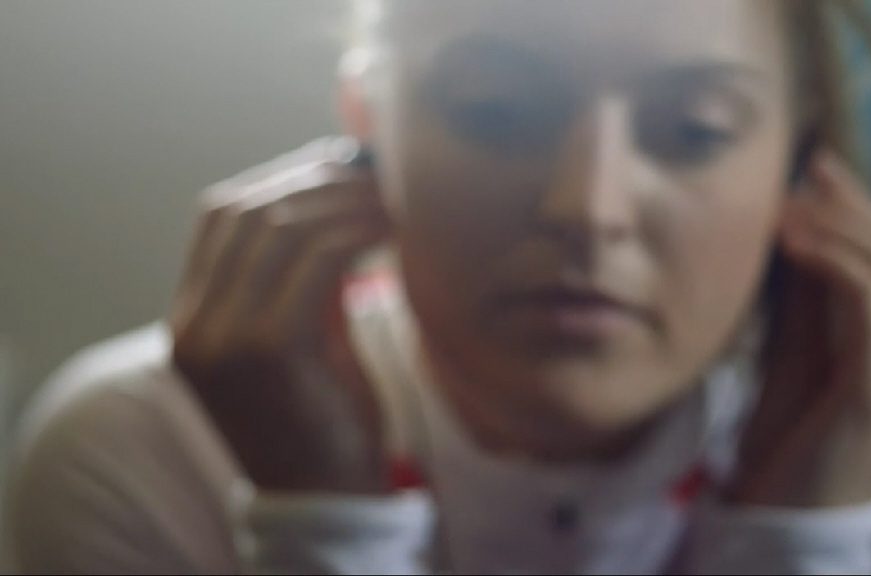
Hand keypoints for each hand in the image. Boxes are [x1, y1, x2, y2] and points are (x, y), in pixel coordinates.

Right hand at [169, 138, 392, 493]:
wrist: (325, 500)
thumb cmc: (324, 419)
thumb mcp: (304, 336)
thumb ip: (304, 275)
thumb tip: (336, 196)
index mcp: (191, 319)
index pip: (220, 215)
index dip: (281, 176)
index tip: (339, 164)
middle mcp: (193, 325)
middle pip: (246, 210)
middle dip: (315, 178)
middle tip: (374, 170)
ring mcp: (223, 338)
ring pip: (279, 227)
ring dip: (343, 200)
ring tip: (391, 196)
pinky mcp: (269, 351)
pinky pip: (316, 260)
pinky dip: (358, 231)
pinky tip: (393, 229)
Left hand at [727, 150, 870, 508]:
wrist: (783, 517)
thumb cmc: (788, 438)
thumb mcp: (806, 351)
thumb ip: (816, 294)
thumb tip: (807, 217)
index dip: (870, 212)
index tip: (821, 174)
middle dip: (856, 210)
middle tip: (802, 181)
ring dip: (839, 229)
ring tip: (786, 212)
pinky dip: (834, 263)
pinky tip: (794, 247)